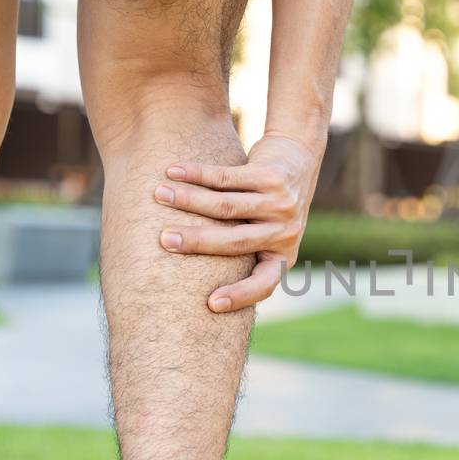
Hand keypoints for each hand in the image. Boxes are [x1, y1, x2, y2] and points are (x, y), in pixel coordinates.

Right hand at [153, 132, 322, 311]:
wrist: (300, 155)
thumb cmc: (269, 203)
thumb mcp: (267, 233)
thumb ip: (242, 250)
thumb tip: (187, 280)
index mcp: (283, 255)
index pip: (265, 283)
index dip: (241, 295)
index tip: (211, 304)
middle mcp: (285, 232)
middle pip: (236, 242)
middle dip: (196, 241)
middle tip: (163, 239)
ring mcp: (281, 204)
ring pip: (226, 206)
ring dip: (188, 199)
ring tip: (159, 194)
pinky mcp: (272, 176)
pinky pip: (227, 178)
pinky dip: (196, 174)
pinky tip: (173, 172)